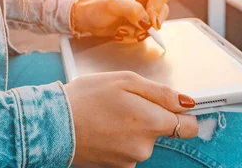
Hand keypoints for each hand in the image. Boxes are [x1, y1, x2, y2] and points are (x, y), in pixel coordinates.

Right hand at [65, 71, 197, 166]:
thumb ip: (161, 93)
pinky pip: (127, 150)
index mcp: (152, 123)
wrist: (52, 124)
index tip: (171, 106)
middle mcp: (145, 147)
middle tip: (124, 102)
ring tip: (108, 114)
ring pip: (143, 140)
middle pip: (162, 131)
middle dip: (150, 117)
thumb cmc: (87, 97)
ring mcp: (130, 161)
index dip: (184, 114)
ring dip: (133, 128)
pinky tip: (102, 128)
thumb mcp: (126, 81)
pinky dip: (120, 140)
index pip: (189, 126)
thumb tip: (187, 102)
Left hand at [73, 0, 168, 41]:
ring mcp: (143, 10)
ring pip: (154, 25)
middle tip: (137, 31)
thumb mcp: (111, 5)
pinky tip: (122, 32)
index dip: (157, 10)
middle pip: (162, 12)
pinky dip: (135, 36)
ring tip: (122, 29)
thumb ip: (131, 10)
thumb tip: (147, 21)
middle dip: (149, 24)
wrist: (87, 20)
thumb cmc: (96, 7)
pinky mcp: (140, 22)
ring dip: (139, 31)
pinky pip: (146, 32)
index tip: (149, 22)